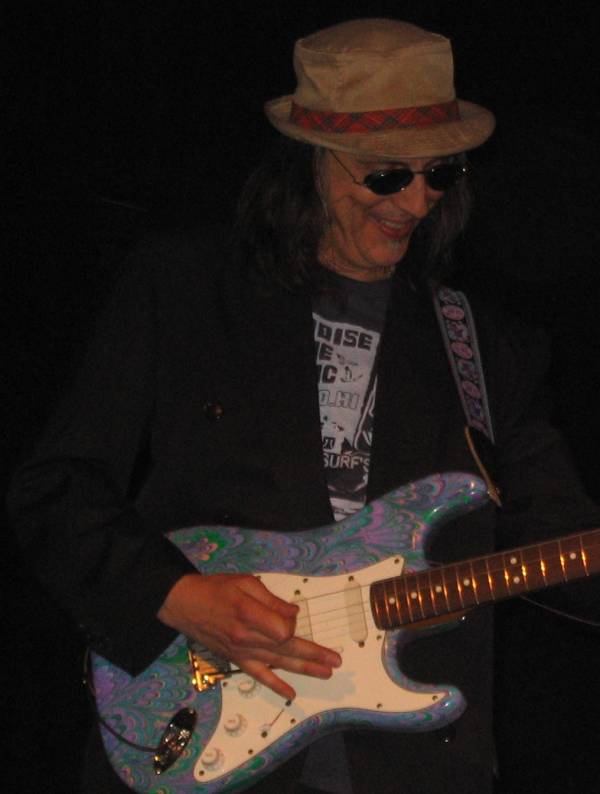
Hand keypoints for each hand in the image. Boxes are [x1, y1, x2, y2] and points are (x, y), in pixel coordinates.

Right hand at [157, 572, 341, 699]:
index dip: (292, 625)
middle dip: (313, 654)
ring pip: (278, 663)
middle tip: (335, 661)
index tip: (290, 616)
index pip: (282, 630)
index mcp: (248, 613)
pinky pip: (258, 675)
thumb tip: (294, 614)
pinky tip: (290, 693)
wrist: (185, 604)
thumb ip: (271, 600)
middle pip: (286, 649)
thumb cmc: (216, 589)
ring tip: (326, 672)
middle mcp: (246, 637)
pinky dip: (275, 684)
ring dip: (304, 668)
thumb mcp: (244, 582)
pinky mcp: (236, 660)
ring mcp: (242, 651)